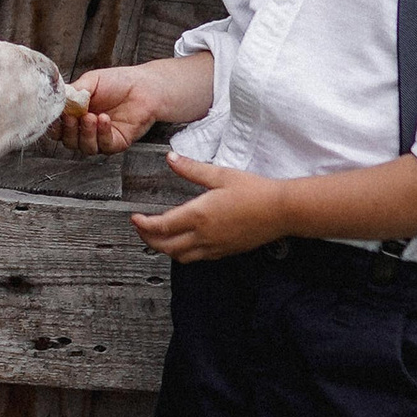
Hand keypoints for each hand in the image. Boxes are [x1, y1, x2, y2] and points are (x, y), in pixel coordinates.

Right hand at [60, 64, 185, 154]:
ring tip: (91, 117)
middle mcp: (86, 129)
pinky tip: (105, 120)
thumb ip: (73, 92)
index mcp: (76, 115)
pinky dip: (102, 133)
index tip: (59, 115)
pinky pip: (105, 146)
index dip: (56, 125)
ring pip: (85, 147)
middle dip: (69, 130)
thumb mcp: (90, 81)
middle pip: (68, 142)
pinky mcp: (117, 143)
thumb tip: (58, 101)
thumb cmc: (118, 82)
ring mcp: (101, 138)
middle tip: (73, 117)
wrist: (144, 86)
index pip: (58, 128)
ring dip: (85, 133)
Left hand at [129, 157, 289, 260]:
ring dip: (165, 249)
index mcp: (199, 215)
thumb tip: (171, 159)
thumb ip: (192, 169)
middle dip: (148, 240)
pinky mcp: (225, 251)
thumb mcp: (220, 175)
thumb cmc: (255, 191)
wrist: (281, 210)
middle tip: (141, 229)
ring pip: (180, 256)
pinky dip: (183, 252)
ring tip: (159, 237)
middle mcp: (203, 236)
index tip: (134, 218)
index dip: (143, 225)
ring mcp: (214, 247)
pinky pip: (197, 258)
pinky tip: (185, 241)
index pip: (160, 227)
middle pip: (165, 247)